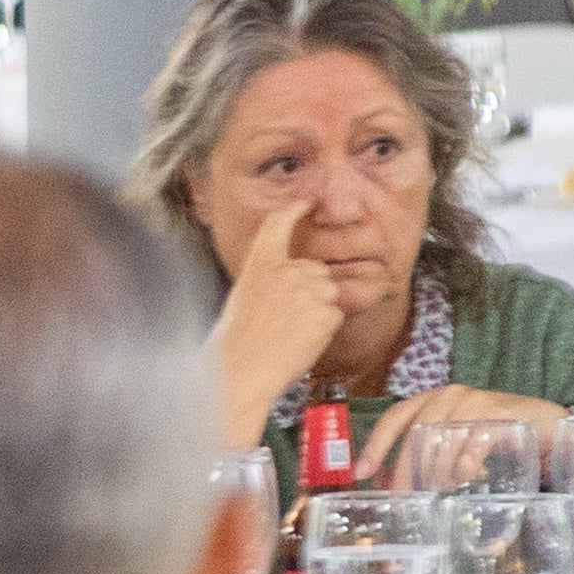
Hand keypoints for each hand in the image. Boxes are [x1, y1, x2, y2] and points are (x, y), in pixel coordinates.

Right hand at [207, 205, 340, 448]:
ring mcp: (308, 290)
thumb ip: (271, 279)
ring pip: (329, 292)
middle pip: (318, 271)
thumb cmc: (237, 341)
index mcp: (260, 264)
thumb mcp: (245, 296)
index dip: (294, 209)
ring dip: (318, 311)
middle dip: (310, 292)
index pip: (277, 224)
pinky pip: (335, 315)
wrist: (239, 371)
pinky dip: (324, 330)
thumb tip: (301, 274)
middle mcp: (286, 271)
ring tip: (289, 332)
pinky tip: (300, 342)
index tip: (306, 202)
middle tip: (283, 321)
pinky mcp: (326, 311)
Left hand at [359, 385, 570, 479]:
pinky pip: (472, 443)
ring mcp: (477, 403)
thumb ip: (424, 455)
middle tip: (405, 497)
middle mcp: (451, 395)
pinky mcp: (501, 415)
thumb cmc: (495, 434)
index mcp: (433, 399)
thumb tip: (388, 482)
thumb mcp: (453, 443)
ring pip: (442, 441)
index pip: (395, 417)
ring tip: (444, 486)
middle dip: (407, 469)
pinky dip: (466, 464)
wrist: (547, 425)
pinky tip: (467, 476)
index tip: (361, 473)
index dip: (376, 444)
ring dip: (439, 471)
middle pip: (416, 433)